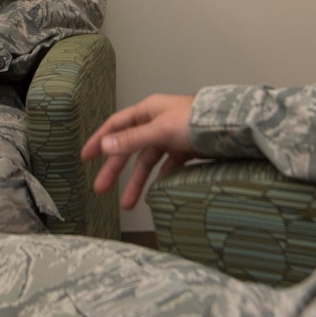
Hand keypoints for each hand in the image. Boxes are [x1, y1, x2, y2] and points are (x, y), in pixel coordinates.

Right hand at [82, 94, 193, 209]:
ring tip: (128, 204)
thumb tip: (105, 145)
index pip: (116, 126)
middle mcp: (157, 122)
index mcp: (148, 111)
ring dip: (137, 182)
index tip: (84, 158)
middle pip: (129, 148)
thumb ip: (132, 139)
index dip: (99, 141)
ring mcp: (172, 137)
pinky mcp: (186, 150)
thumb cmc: (195, 120)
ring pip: (148, 162)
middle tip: (100, 189)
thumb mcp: (159, 129)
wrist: (231, 126)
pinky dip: (160, 181)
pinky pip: (167, 168)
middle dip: (115, 170)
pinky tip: (154, 197)